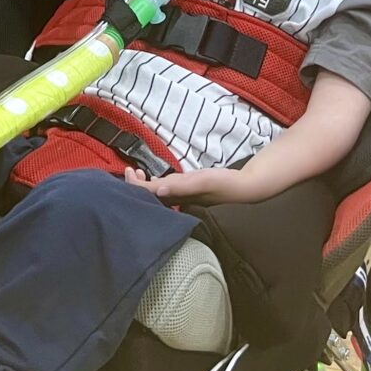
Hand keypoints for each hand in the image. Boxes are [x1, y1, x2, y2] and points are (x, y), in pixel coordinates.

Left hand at [124, 165, 258, 206]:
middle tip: (130, 170)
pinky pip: (166, 191)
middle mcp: (175, 201)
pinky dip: (155, 185)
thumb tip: (156, 191)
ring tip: (137, 172)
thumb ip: (179, 187)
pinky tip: (154, 180)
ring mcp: (180, 197)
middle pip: (148, 197)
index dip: (133, 186)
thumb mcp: (201, 182)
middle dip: (135, 185)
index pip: (147, 195)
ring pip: (156, 194)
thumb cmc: (222, 184)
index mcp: (175, 198)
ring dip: (144, 185)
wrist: (241, 187)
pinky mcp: (186, 193)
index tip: (128, 171)